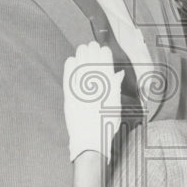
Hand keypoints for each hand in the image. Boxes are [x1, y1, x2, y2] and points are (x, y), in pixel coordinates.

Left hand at [63, 42, 123, 161]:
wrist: (90, 139)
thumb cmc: (105, 124)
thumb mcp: (115, 104)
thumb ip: (115, 87)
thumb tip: (117, 74)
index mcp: (108, 84)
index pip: (105, 59)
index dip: (103, 52)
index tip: (102, 50)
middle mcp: (95, 83)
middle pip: (92, 57)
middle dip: (91, 50)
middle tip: (90, 47)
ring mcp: (81, 86)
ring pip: (80, 61)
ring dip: (81, 54)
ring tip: (82, 51)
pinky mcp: (69, 92)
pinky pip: (69, 72)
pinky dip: (70, 64)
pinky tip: (72, 61)